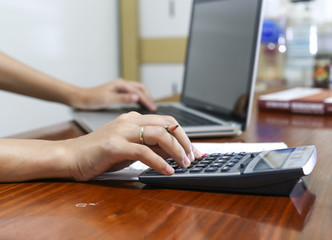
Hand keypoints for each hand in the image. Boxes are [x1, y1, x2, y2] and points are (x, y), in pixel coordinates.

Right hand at [65, 112, 201, 180]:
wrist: (71, 156)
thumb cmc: (100, 154)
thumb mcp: (130, 148)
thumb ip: (150, 146)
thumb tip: (174, 152)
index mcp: (134, 119)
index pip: (167, 121)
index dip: (184, 135)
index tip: (194, 150)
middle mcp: (129, 121)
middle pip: (167, 125)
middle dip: (185, 141)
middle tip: (193, 157)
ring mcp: (121, 131)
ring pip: (158, 135)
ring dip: (176, 150)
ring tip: (184, 164)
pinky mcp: (114, 145)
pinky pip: (143, 151)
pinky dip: (159, 162)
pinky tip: (167, 171)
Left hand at [72, 78, 156, 110]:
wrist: (80, 98)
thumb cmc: (92, 99)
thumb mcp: (108, 99)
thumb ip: (123, 99)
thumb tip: (137, 98)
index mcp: (121, 84)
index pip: (139, 92)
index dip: (147, 100)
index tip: (153, 109)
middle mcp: (122, 84)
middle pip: (141, 88)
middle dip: (149, 97)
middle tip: (154, 107)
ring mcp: (120, 87)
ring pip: (137, 90)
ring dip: (145, 97)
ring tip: (150, 106)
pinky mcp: (118, 92)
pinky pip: (132, 93)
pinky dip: (139, 98)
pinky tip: (140, 105)